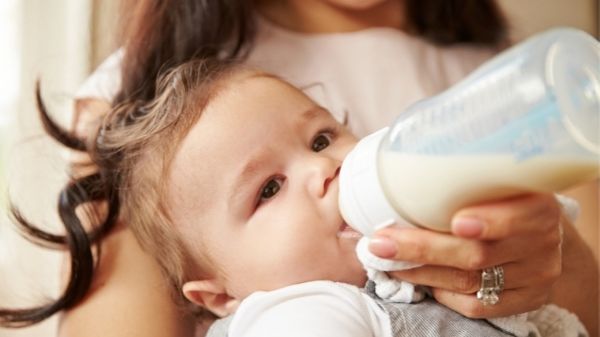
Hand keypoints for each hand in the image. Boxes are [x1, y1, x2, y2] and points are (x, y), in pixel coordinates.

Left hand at [368, 193, 562, 317]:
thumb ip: (464, 178)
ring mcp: (536, 275)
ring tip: (387, 260)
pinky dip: (442, 293)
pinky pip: (476, 306)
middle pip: (478, 253)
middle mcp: (543, 242)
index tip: (455, 222)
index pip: (519, 216)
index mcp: (538, 205)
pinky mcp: (526, 300)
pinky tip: (420, 278)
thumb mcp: (495, 179)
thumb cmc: (500, 198)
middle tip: (382, 243)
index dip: (490, 221)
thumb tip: (399, 173)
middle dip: (423, 249)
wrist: (536, 230)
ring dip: (421, 272)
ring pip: (469, 281)